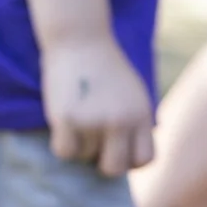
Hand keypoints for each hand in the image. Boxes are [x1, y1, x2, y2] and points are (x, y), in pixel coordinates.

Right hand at [41, 35, 154, 176]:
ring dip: (80, 143)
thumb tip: (131, 162)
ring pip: (84, 157)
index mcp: (141, 115)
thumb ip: (136, 124)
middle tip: (95, 144)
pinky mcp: (66, 118)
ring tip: (79, 116)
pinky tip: (63, 124)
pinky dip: (62, 143)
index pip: (144, 159)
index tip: (118, 148)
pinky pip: (64, 152)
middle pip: (114, 168)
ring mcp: (93, 121)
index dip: (130, 159)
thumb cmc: (106, 68)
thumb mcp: (134, 94)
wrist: (80, 37)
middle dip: (103, 162)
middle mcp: (120, 121)